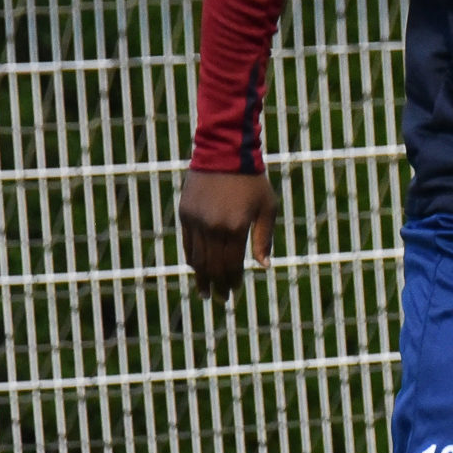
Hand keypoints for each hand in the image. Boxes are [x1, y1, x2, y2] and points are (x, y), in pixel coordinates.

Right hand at [179, 169, 276, 299]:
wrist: (224, 152)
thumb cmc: (252, 181)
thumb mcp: (267, 208)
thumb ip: (264, 239)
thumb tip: (263, 266)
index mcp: (235, 227)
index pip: (232, 265)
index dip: (233, 281)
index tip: (234, 292)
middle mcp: (213, 227)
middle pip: (214, 266)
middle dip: (217, 285)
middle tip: (220, 300)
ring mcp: (197, 221)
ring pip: (197, 259)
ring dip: (202, 278)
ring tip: (205, 293)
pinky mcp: (185, 213)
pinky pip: (187, 244)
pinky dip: (192, 259)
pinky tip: (197, 270)